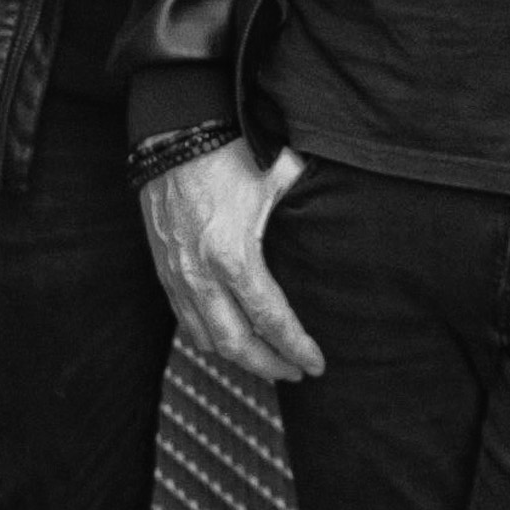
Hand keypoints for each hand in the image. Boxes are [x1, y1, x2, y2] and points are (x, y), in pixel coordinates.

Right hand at [137, 141, 326, 382]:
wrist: (172, 137)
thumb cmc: (228, 154)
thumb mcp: (280, 177)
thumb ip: (312, 201)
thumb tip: (345, 213)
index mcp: (233, 256)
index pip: (271, 320)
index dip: (297, 348)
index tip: (317, 364)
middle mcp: (200, 275)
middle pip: (236, 345)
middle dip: (269, 365)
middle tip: (296, 372)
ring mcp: (177, 277)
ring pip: (206, 340)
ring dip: (239, 358)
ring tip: (267, 361)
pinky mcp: (164, 271)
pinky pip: (185, 321)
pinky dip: (210, 339)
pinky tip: (231, 339)